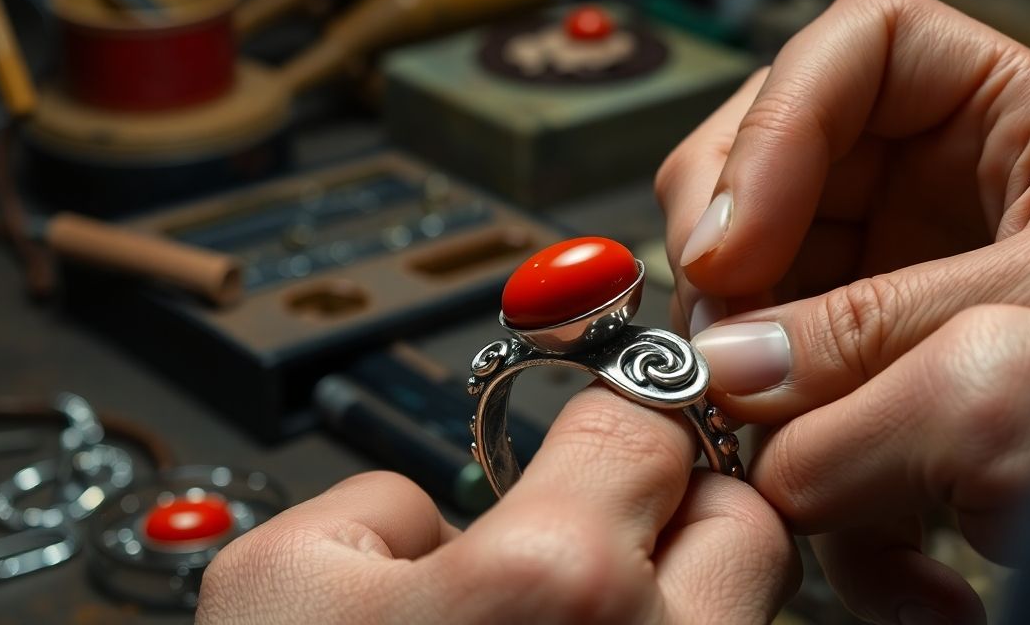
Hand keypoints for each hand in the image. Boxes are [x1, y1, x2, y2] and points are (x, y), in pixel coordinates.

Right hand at [196, 386, 799, 623]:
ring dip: (686, 598)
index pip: (644, 425)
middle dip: (679, 508)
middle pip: (741, 515)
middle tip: (607, 531)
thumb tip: (453, 510)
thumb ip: (385, 501)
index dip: (607, 423)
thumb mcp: (278, 586)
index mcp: (554, 584)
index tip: (594, 438)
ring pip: (750, 612)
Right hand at [655, 0, 1029, 622]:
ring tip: (789, 470)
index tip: (730, 245)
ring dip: (752, 386)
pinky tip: (895, 565)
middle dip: (727, 259)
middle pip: (773, 168)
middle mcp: (942, 201)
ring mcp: (905, 298)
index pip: (863, 48)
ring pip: (763, 301)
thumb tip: (729, 368)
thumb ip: (881, 344)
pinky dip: (816, 488)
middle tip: (719, 345)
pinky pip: (805, 416)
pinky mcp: (892, 398)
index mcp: (1014, 127)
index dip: (774, 128)